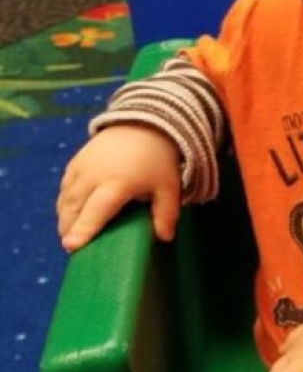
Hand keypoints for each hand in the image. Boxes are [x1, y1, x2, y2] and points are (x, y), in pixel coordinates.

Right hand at [57, 124, 181, 251]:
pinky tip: (69, 214)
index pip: (96, 210)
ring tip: (69, 234)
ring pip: (66, 198)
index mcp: (117, 184)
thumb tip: (164, 238)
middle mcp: (94, 176)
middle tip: (71, 248)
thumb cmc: (158, 160)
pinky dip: (64, 202)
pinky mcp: (76, 161)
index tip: (71, 246)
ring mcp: (82, 167)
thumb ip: (166, 213)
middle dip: (69, 229)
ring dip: (64, 218)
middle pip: (74, 208)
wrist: (144, 124)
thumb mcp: (169, 187)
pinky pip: (65, 187)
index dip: (83, 229)